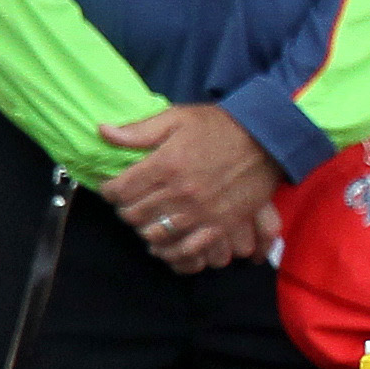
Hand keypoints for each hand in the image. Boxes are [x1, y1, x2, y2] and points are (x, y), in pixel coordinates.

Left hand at [97, 105, 288, 274]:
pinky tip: (167, 241)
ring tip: (148, 219)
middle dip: (125, 208)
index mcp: (165, 164)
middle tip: (131, 202)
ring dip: (145, 228)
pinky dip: (172, 250)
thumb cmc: (219, 126)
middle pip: (134, 214)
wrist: (267, 138)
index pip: (119, 189)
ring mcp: (200, 212)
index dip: (110, 190)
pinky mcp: (220, 224)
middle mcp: (179, 192)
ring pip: (155, 234)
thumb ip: (138, 130)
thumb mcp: (176, 118)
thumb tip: (103, 131)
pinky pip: (187, 248)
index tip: (113, 187)